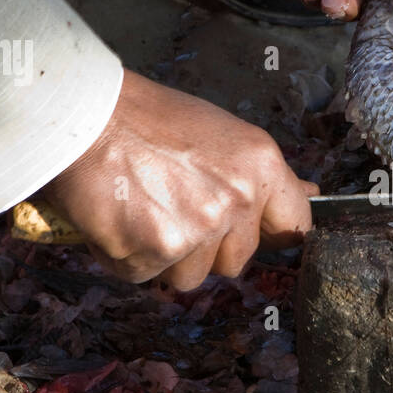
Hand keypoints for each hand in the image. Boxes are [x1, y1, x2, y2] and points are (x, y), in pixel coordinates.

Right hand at [44, 70, 315, 288]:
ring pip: (190, 276)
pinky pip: (145, 276)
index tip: (253, 233)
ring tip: (141, 209)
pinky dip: (127, 256)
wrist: (81, 116)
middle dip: (206, 247)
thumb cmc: (146, 119)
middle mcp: (236, 201)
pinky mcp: (153, 253)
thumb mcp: (222, 134)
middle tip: (172, 206)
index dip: (271, 234)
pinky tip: (117, 218)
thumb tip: (311, 194)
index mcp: (260, 167)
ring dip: (165, 256)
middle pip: (236, 261)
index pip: (295, 226)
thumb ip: (259, 175)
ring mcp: (196, 231)